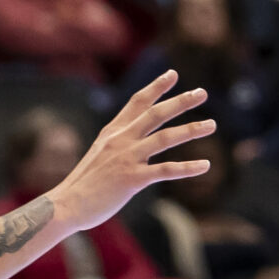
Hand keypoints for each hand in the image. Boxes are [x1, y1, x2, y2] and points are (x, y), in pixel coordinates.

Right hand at [51, 72, 212, 229]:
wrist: (66, 204)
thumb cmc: (85, 183)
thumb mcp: (100, 154)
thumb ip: (118, 143)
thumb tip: (132, 137)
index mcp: (112, 132)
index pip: (137, 103)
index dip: (155, 87)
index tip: (173, 73)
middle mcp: (120, 140)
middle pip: (155, 114)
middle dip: (180, 102)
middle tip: (202, 92)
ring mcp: (126, 158)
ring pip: (164, 138)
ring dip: (190, 129)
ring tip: (212, 124)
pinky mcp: (132, 179)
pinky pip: (165, 170)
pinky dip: (187, 168)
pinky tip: (206, 165)